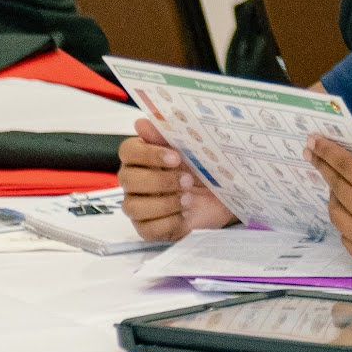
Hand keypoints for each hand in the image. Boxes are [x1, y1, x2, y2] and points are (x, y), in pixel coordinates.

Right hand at [117, 120, 232, 242]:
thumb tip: (143, 122)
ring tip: (189, 199)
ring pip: (134, 206)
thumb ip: (169, 136)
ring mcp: (139, 206)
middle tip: (187, 180)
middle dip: (159, 180)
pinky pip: (147, 228)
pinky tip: (185, 215)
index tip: (175, 157)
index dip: (149, 154)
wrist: (224, 200)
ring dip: (164, 203)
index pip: (128, 151)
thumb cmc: (204, 171)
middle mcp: (134, 182)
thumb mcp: (194, 150)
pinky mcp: (148, 229)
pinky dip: (169, 222)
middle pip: (128, 179)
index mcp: (142, 158)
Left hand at [316, 126, 351, 272]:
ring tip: (335, 182)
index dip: (329, 151)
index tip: (315, 141)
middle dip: (323, 167)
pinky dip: (345, 221)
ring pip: (337, 212)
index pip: (346, 166)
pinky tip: (351, 211)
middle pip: (336, 187)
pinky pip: (346, 237)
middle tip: (312, 153)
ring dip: (333, 195)